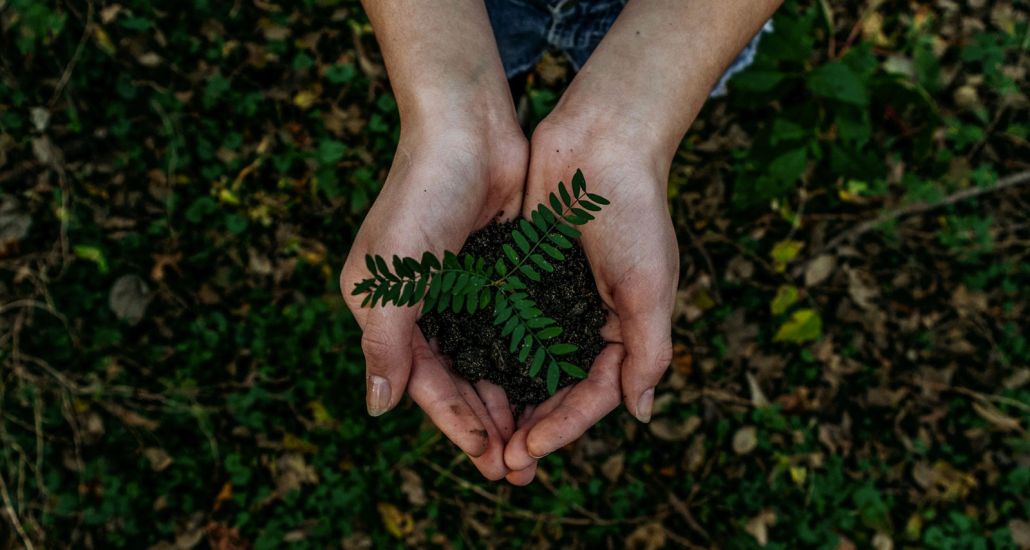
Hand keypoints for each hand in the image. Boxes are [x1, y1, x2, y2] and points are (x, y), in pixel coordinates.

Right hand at [340, 113, 526, 479]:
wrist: (468, 128)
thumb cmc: (421, 196)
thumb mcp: (392, 276)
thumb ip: (385, 343)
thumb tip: (378, 408)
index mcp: (386, 310)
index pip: (423, 381)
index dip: (454, 422)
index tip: (488, 456)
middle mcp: (421, 306)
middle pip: (456, 379)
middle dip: (485, 423)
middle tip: (518, 466)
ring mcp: (460, 290)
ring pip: (486, 360)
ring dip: (508, 399)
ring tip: (536, 438)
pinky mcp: (495, 272)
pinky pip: (510, 328)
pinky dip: (526, 359)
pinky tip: (549, 386)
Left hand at [502, 115, 677, 483]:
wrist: (600, 141)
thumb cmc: (634, 212)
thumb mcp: (650, 287)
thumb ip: (648, 351)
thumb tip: (641, 414)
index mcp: (624, 329)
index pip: (593, 394)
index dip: (563, 427)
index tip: (528, 450)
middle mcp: (587, 321)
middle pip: (556, 389)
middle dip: (531, 427)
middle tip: (500, 463)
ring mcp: (552, 300)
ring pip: (525, 365)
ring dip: (506, 401)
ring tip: (480, 435)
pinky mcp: (522, 275)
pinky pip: (503, 325)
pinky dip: (488, 353)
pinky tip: (464, 378)